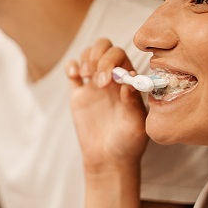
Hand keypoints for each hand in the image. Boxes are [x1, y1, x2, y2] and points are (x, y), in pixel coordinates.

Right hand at [65, 38, 148, 172]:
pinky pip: (73, 71)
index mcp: (128, 81)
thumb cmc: (128, 143)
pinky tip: (74, 75)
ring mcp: (94, 85)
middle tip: (95, 78)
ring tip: (85, 74)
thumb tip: (129, 81)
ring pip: (88, 54)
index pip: (120, 55)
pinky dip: (71, 66)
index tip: (107, 81)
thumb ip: (133, 103)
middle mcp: (112, 79)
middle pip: (103, 48)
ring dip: (85, 57)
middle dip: (97, 55)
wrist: (109, 159)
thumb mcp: (136, 125)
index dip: (111, 60)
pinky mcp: (79, 95)